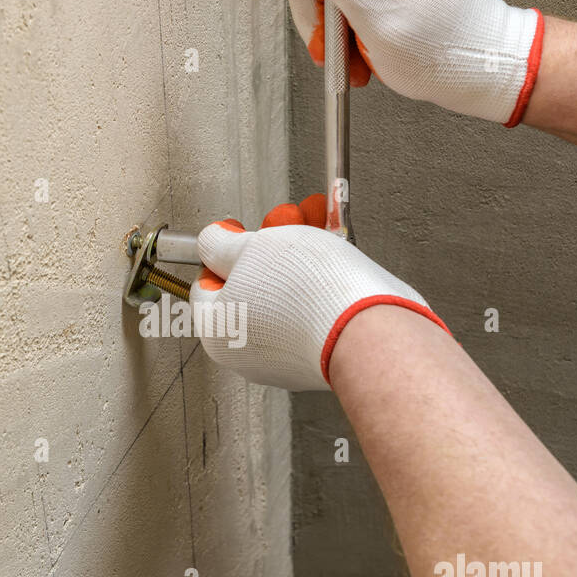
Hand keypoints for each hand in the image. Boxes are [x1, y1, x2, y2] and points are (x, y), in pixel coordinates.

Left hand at [190, 195, 447, 391]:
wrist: (369, 329)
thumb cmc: (307, 296)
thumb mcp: (251, 249)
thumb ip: (221, 244)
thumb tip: (212, 242)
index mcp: (220, 332)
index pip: (207, 285)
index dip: (222, 250)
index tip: (237, 230)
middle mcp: (250, 352)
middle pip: (251, 285)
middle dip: (269, 245)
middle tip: (284, 220)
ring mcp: (290, 355)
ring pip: (286, 292)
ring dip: (299, 252)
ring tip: (316, 221)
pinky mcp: (324, 351)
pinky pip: (315, 307)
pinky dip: (323, 278)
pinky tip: (335, 248)